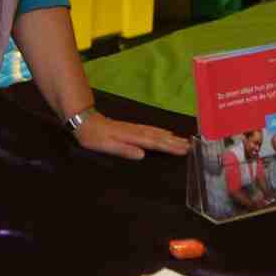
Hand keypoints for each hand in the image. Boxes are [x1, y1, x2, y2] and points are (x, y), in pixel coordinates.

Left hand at [73, 109, 189, 160]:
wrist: (84, 121)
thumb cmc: (93, 137)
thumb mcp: (105, 146)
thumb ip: (124, 150)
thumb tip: (142, 155)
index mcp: (131, 137)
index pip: (154, 143)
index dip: (169, 147)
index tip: (183, 150)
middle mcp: (135, 131)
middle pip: (158, 137)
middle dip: (174, 142)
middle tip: (190, 146)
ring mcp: (134, 128)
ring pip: (156, 132)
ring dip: (170, 137)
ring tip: (183, 141)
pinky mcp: (131, 128)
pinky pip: (151, 130)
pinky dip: (161, 132)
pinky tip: (165, 134)